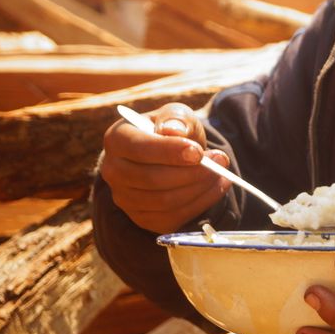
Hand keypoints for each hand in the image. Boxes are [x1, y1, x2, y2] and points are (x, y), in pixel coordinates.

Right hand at [99, 102, 230, 233]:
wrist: (172, 154)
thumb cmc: (172, 130)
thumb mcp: (176, 115)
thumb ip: (176, 119)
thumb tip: (174, 131)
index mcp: (116, 139)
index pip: (139, 148)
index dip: (169, 152)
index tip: (198, 152)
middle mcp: (113, 171)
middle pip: (152, 179)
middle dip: (192, 172)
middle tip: (221, 161)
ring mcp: (125, 198)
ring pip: (164, 201)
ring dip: (199, 188)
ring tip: (221, 173)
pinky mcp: (142, 218)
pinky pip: (173, 218)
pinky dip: (201, 203)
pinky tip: (216, 187)